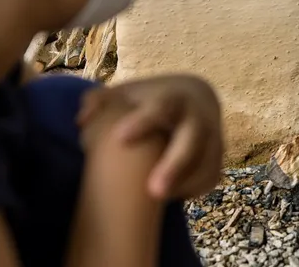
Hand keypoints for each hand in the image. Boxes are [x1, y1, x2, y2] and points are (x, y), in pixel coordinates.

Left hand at [77, 74, 222, 199]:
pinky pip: (208, 178)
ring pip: (206, 164)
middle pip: (194, 140)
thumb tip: (83, 121)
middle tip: (152, 191)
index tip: (120, 139)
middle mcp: (199, 118)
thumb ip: (100, 103)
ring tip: (157, 203)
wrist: (193, 100)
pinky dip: (191, 189)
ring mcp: (212, 139)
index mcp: (174, 99)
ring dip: (184, 184)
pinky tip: (169, 196)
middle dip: (175, 165)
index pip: (163, 107)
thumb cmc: (148, 102)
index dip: (144, 122)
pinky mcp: (216, 161)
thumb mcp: (125, 95)